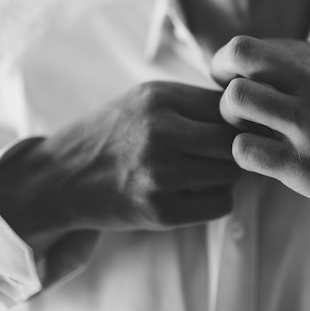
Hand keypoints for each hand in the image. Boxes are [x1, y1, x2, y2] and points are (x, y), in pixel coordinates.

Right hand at [0, 81, 239, 251]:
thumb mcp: (145, 100)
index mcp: (159, 98)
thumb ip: (193, 102)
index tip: (230, 128)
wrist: (60, 178)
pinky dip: (215, 199)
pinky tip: (193, 192)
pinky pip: (222, 204)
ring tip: (202, 171)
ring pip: (232, 173)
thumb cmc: (111, 134)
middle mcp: (161, 133)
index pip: (228, 106)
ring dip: (225, 174)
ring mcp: (160, 174)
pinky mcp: (160, 211)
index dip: (235, 119)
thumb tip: (250, 113)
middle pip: (235, 140)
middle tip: (220, 153)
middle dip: (235, 147)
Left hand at [211, 36, 309, 252]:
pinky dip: (242, 154)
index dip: (237, 66)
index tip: (244, 83)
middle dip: (221, 76)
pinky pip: (244, 150)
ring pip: (234, 100)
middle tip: (231, 99)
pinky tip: (263, 160)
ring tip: (248, 131)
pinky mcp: (308, 169)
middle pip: (237, 55)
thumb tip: (269, 60)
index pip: (255, 45)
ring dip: (229, 117)